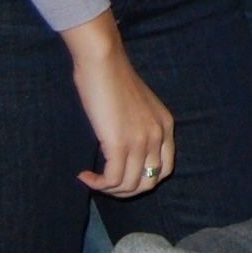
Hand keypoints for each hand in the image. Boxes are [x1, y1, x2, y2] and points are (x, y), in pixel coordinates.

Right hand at [65, 14, 175, 195]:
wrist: (103, 62)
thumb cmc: (113, 78)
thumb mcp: (138, 106)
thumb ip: (140, 128)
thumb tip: (125, 154)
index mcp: (167, 126)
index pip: (166, 169)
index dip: (143, 180)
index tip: (122, 177)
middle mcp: (159, 136)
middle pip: (148, 183)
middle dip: (125, 191)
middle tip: (104, 184)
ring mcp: (141, 141)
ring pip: (128, 185)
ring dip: (108, 189)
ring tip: (92, 181)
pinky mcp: (120, 144)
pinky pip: (112, 179)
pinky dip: (97, 183)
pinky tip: (84, 176)